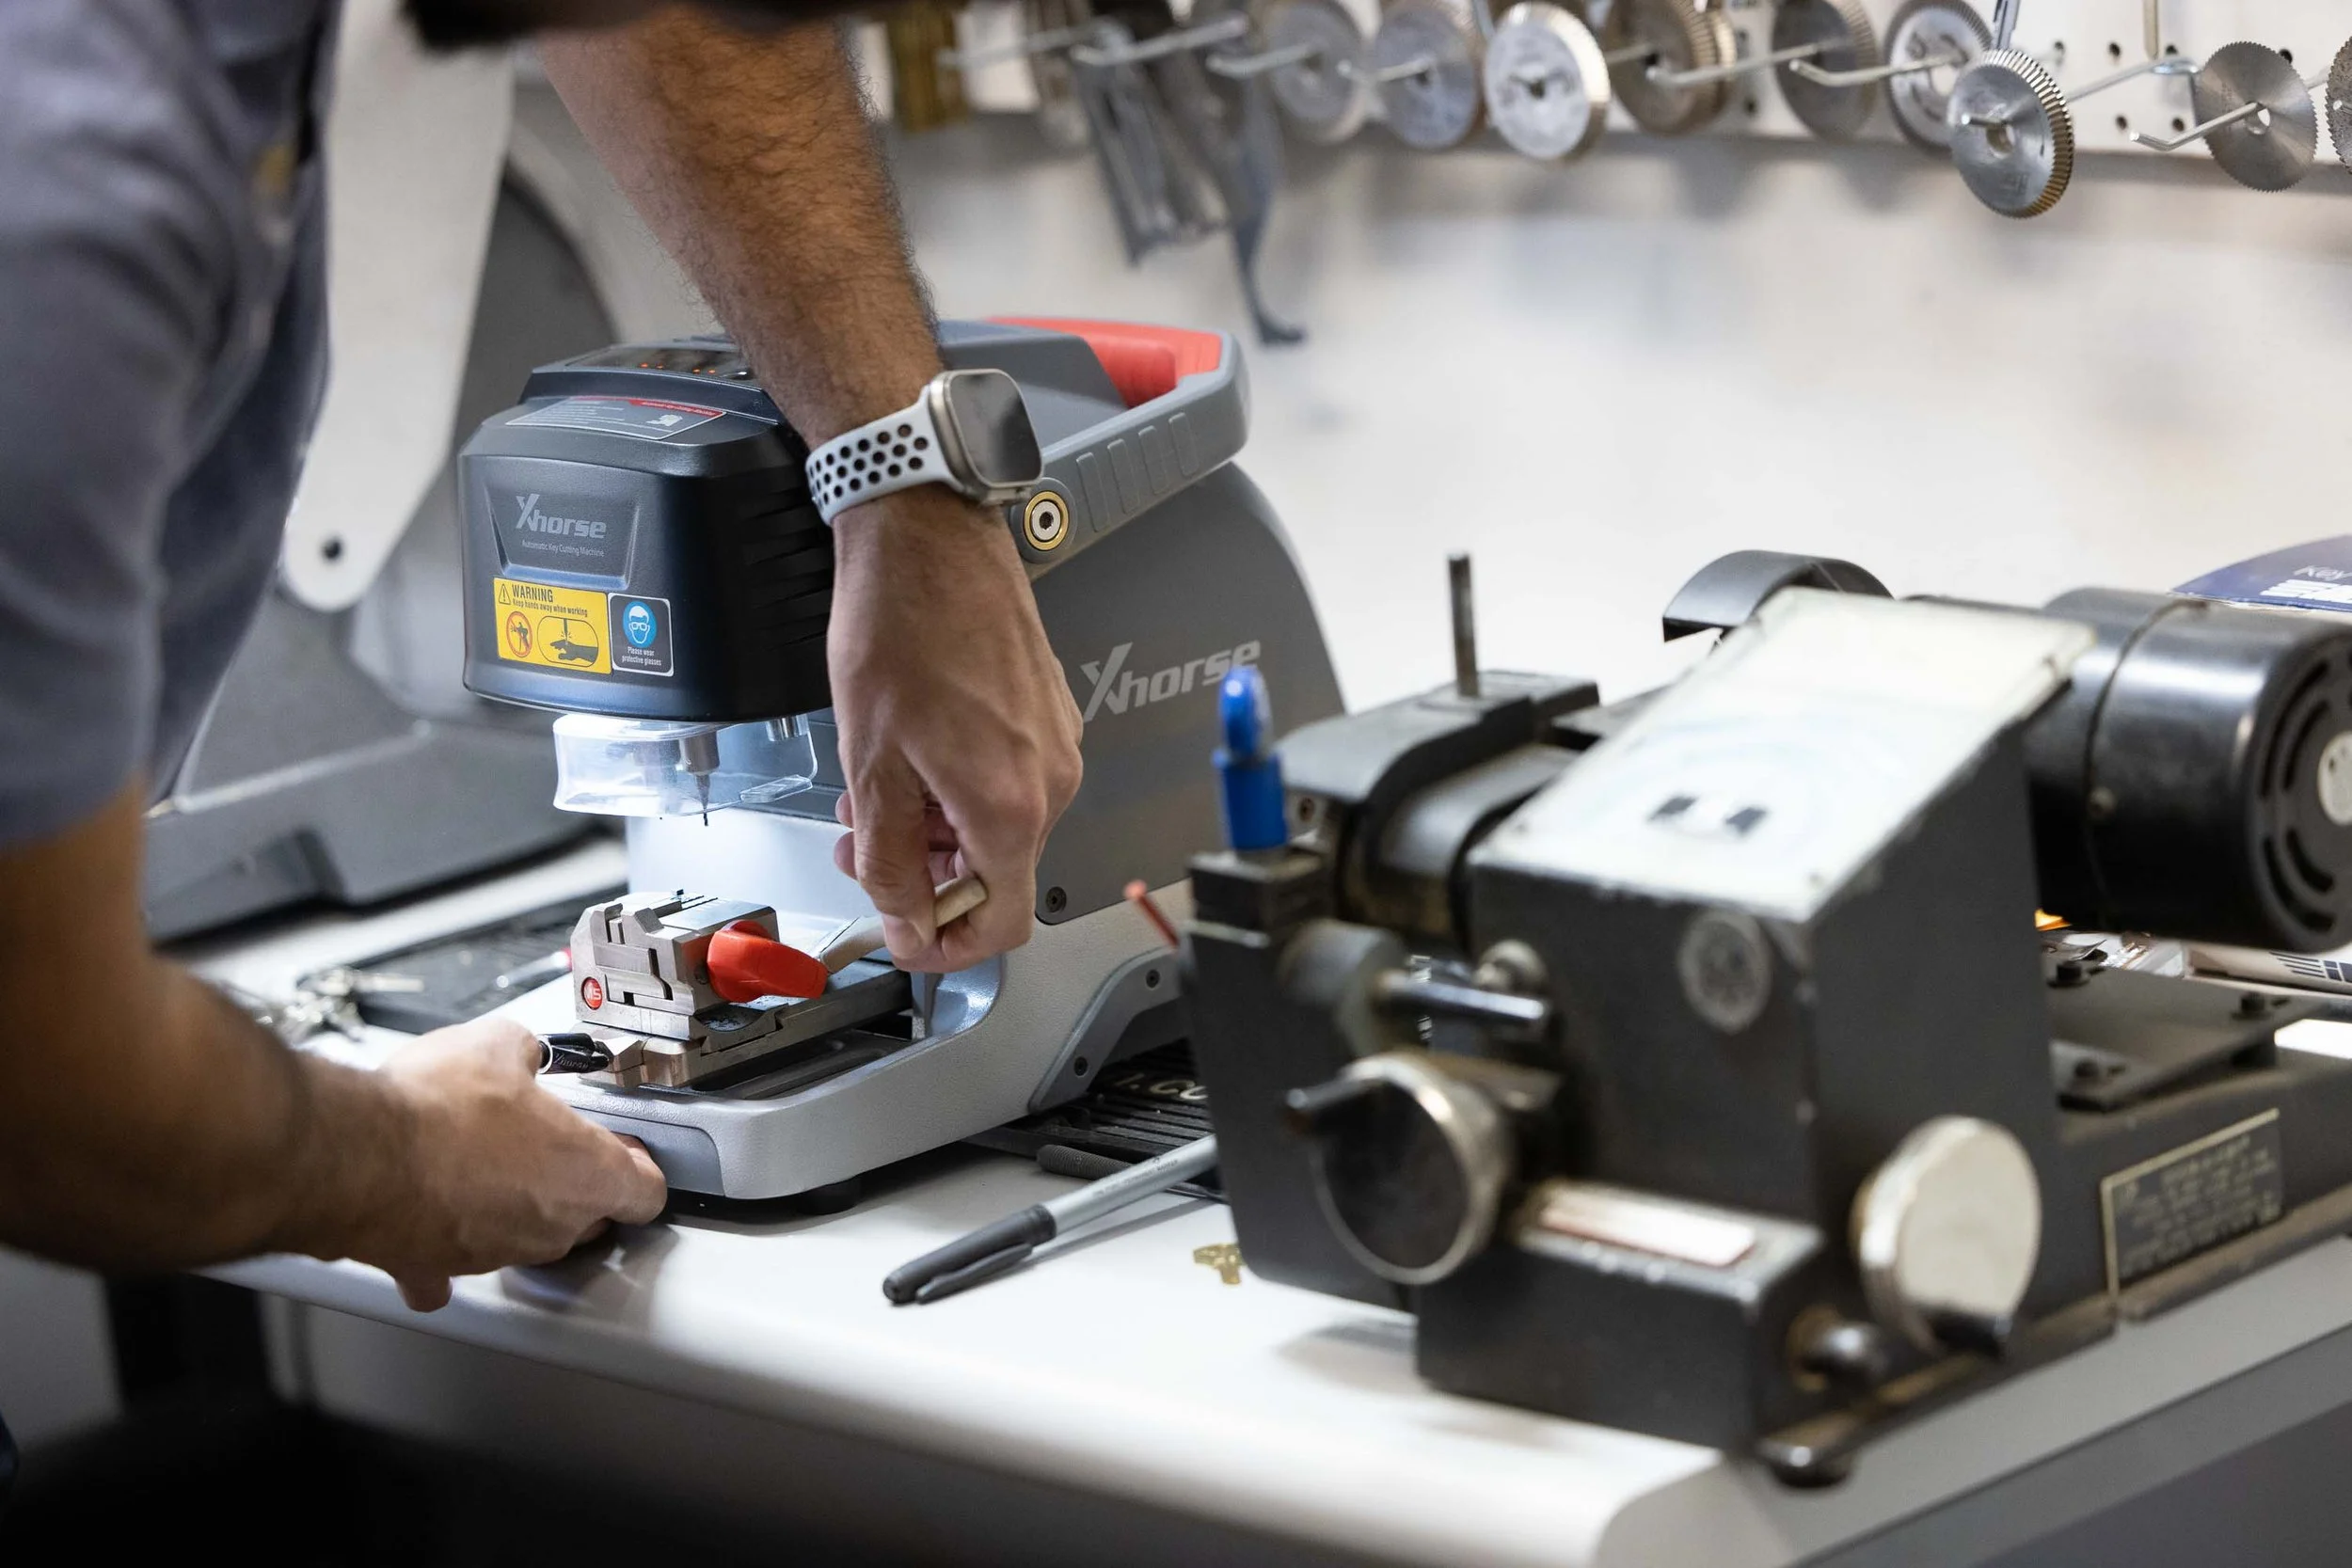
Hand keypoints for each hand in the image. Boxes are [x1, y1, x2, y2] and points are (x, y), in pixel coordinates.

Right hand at [358, 1018, 667, 1310]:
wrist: (357, 1155)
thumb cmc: (435, 1109)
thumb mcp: (498, 1044)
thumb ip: (525, 1052)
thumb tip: (519, 1051)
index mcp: (584, 1171)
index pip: (646, 1191)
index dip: (635, 1166)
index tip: (622, 1149)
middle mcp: (550, 1224)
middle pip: (589, 1216)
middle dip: (575, 1184)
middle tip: (546, 1146)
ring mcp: (497, 1252)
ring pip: (525, 1237)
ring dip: (513, 1206)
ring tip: (481, 1161)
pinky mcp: (441, 1268)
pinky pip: (452, 1268)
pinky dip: (446, 1246)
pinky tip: (434, 1216)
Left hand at [828, 487, 1083, 968]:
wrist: (929, 536)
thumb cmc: (901, 625)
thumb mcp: (870, 763)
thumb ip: (889, 860)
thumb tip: (904, 920)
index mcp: (1010, 806)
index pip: (1002, 925)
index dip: (946, 946)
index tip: (904, 933)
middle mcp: (1051, 781)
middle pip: (997, 874)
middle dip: (925, 873)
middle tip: (864, 844)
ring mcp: (1057, 744)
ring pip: (999, 826)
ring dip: (937, 826)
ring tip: (882, 784)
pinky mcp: (1050, 713)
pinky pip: (1010, 781)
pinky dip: (959, 786)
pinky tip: (915, 749)